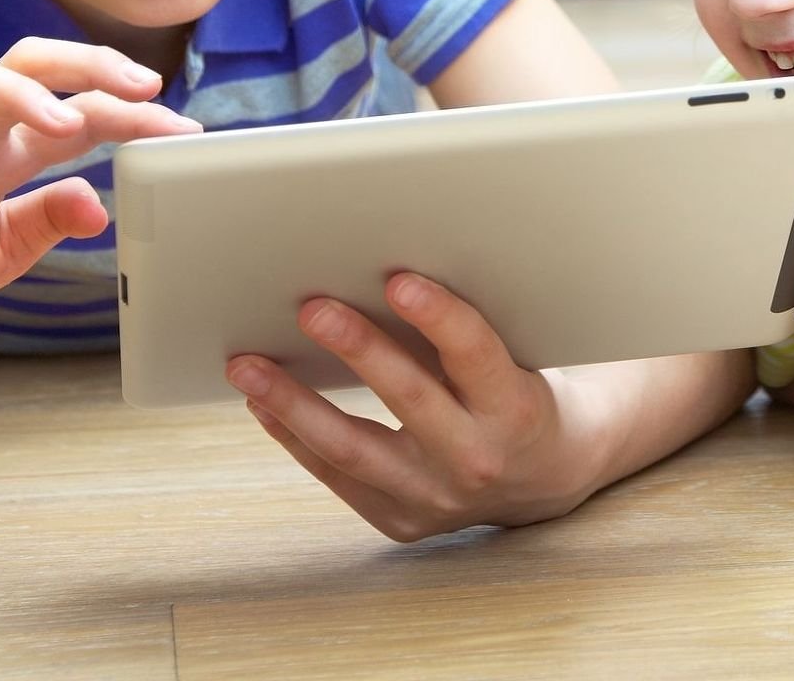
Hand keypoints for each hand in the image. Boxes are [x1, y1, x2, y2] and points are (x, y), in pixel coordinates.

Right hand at [0, 38, 198, 344]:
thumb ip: (46, 221)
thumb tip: (102, 202)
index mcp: (1, 156)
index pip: (75, 113)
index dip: (129, 114)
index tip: (183, 131)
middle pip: (26, 64)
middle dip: (86, 64)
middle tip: (142, 84)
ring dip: (18, 93)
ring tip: (62, 122)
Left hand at [225, 272, 596, 541]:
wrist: (546, 476)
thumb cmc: (519, 392)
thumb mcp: (512, 355)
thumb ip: (458, 329)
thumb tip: (378, 274)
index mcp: (515, 409)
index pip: (475, 355)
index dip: (438, 316)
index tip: (397, 279)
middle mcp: (475, 459)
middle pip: (409, 399)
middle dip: (358, 349)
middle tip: (311, 307)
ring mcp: (434, 498)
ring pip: (352, 450)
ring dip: (293, 403)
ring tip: (247, 365)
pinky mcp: (400, 519)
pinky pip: (336, 475)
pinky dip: (294, 436)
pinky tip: (261, 403)